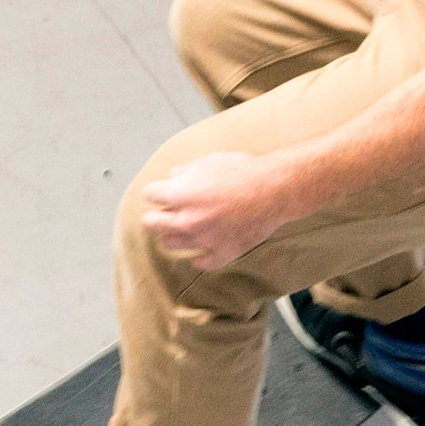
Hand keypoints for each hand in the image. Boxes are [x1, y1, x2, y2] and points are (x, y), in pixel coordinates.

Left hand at [138, 149, 298, 268]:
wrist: (275, 190)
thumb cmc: (243, 171)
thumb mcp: (210, 161)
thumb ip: (187, 171)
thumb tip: (174, 175)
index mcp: (180, 194)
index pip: (149, 194)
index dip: (156, 190)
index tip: (162, 190)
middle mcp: (186, 220)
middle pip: (151, 223)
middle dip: (155, 214)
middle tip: (164, 211)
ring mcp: (203, 240)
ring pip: (170, 245)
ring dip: (173, 235)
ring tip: (183, 227)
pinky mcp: (222, 253)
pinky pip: (202, 263)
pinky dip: (199, 259)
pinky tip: (200, 254)